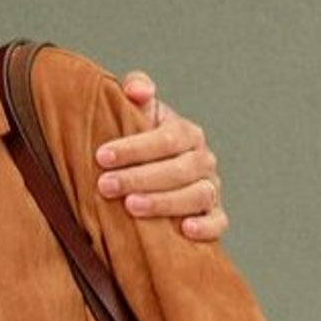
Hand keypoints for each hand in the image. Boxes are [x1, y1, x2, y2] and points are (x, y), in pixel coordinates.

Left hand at [99, 70, 226, 241]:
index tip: (102, 156)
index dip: (135, 147)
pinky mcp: (213, 216)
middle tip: (105, 185)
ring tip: (131, 206)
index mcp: (186, 134)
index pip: (168, 137)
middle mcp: (202, 160)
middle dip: (140, 177)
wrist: (147, 180)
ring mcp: (210, 189)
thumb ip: (136, 92)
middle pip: (181, 168)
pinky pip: (218, 223)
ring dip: (164, 202)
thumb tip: (137, 90)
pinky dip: (205, 227)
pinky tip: (184, 229)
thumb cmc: (138, 146)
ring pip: (197, 195)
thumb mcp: (136, 115)